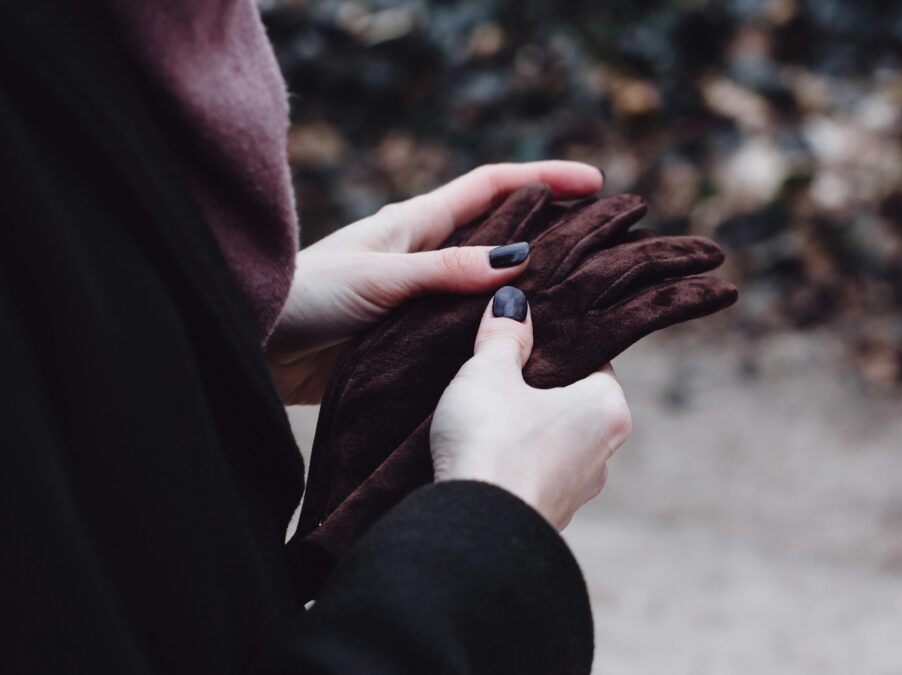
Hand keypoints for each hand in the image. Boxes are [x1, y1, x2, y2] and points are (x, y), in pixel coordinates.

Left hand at [266, 162, 603, 403]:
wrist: (249, 346)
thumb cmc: (302, 296)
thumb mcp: (380, 277)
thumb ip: (446, 272)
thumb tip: (519, 259)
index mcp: (414, 225)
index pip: (492, 188)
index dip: (544, 179)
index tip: (593, 183)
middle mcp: (424, 258)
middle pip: (499, 235)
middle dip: (551, 233)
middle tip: (602, 246)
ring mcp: (419, 300)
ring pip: (486, 290)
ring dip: (528, 292)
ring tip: (582, 302)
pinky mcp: (408, 343)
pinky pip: (464, 335)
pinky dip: (495, 338)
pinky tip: (525, 352)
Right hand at [430, 287, 631, 529]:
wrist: (473, 533)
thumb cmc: (492, 442)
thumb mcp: (490, 373)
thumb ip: (504, 335)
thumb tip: (512, 302)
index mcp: (608, 409)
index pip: (592, 360)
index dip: (556, 345)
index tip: (526, 336)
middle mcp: (605, 453)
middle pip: (573, 403)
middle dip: (538, 388)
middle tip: (499, 369)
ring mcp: (577, 492)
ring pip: (553, 443)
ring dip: (524, 430)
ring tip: (484, 414)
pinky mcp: (547, 518)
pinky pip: (533, 476)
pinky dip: (513, 463)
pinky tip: (483, 455)